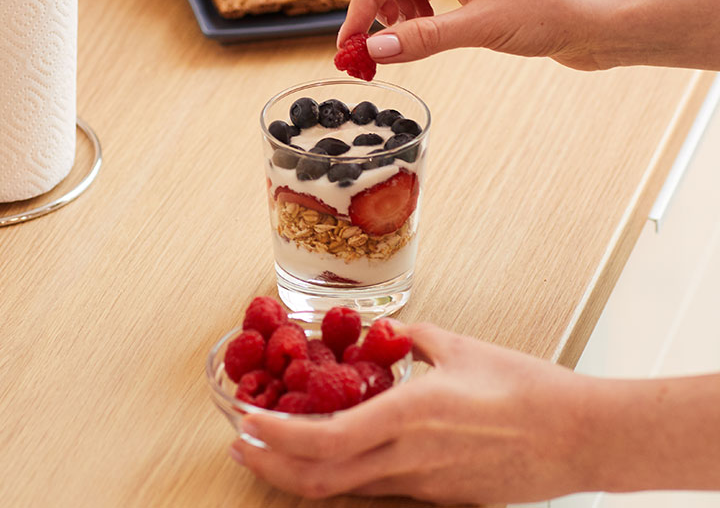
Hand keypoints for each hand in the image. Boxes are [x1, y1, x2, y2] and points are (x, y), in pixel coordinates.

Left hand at [230, 322, 595, 504]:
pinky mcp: (437, 496)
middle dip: (270, 466)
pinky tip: (333, 457)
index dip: (276, 434)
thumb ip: (412, 339)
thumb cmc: (525, 389)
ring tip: (273, 453)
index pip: (323, 440)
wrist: (577, 437)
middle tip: (241, 445)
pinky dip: (340, 477)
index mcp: (410, 417)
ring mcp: (422, 486)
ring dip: (299, 474)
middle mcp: (408, 460)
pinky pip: (375, 490)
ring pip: (343, 492)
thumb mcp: (460, 348)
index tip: (246, 420)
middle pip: (319, 481)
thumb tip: (384, 335)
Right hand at [337, 0, 613, 69]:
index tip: (348, 39)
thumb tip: (376, 49)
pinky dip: (414, 14)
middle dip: (374, 6)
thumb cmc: (554, 8)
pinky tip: (422, 30)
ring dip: (394, 12)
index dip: (362, 1)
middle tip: (366, 47)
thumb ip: (424, 37)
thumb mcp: (482, 25)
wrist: (595, 21)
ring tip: (405, 38)